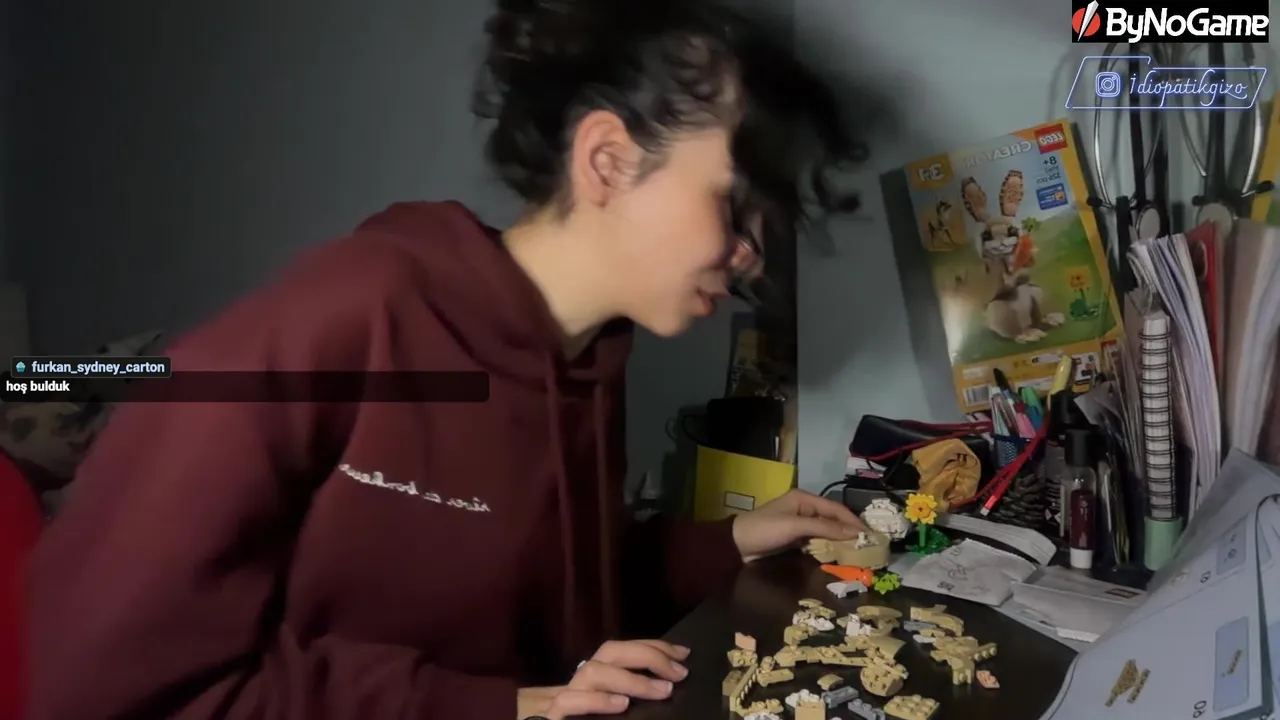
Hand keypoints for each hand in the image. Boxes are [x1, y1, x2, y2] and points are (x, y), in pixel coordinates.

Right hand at [516, 639, 690, 718]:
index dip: (655, 647)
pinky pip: (570, 701)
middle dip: (648, 656)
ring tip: (660, 690)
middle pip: (611, 652)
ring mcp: (566, 696)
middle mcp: (581, 680)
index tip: (684, 654)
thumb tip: (671, 682)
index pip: (625, 649)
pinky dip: (597, 700)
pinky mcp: (554, 716)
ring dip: (630, 678)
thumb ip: (632, 692)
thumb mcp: (612, 705)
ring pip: (593, 672)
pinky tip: (621, 704)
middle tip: (679, 673)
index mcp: (598, 675)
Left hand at [732, 488, 865, 562]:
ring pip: (826, 530)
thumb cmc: (765, 530)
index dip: (853, 521)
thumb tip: (853, 533)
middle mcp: (804, 508)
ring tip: (858, 550)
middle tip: (868, 544)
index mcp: (804, 499)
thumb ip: (823, 528)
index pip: (835, 509)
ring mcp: (800, 523)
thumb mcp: (794, 527)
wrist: (736, 545)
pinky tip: (839, 553)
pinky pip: (818, 540)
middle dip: (849, 530)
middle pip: (833, 519)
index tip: (870, 535)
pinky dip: (828, 546)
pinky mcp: (795, 537)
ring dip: (840, 539)